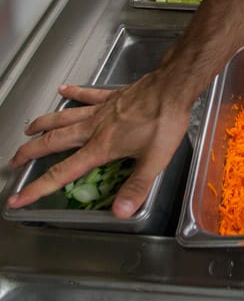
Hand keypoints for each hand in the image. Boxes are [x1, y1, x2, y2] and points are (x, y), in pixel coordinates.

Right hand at [7, 72, 191, 217]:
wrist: (171, 88)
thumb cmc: (164, 122)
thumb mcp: (154, 161)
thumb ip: (136, 187)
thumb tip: (120, 212)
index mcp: (101, 147)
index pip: (63, 172)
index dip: (38, 187)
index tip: (18, 197)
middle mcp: (94, 127)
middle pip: (54, 141)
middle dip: (31, 152)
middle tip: (14, 161)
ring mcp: (101, 109)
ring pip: (64, 116)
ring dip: (44, 123)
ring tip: (29, 128)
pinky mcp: (111, 96)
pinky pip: (87, 95)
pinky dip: (74, 92)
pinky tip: (63, 89)